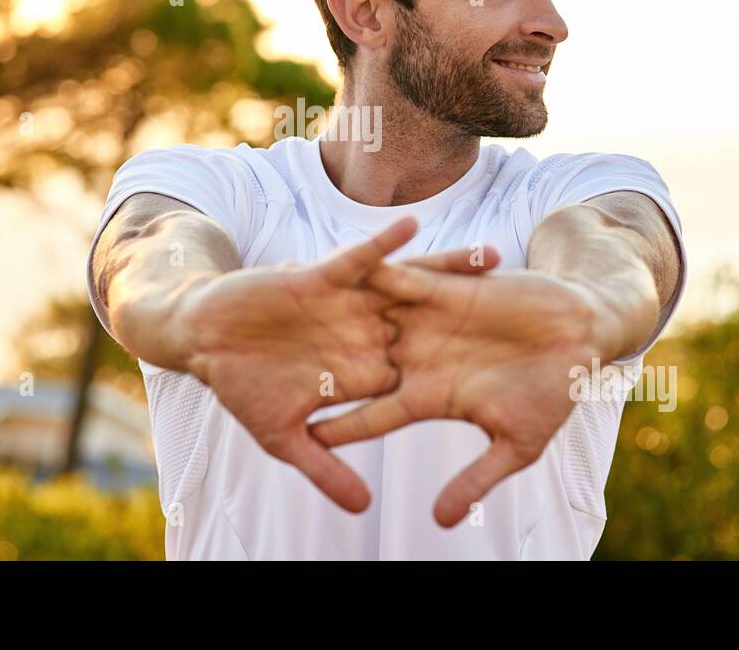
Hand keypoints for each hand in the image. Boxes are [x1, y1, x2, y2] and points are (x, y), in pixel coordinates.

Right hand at [175, 216, 496, 513]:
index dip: (468, 375)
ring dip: (450, 270)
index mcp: (363, 372)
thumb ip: (325, 467)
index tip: (518, 377)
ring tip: (497, 257)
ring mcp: (349, 305)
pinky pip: (363, 259)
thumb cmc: (241, 387)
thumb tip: (362, 511)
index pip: (423, 376)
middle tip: (533, 311)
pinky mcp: (323, 279)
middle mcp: (365, 334)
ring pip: (410, 286)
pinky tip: (415, 227)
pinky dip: (387, 244)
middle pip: (434, 323)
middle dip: (479, 317)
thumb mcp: (283, 437)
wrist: (205, 338)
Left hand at [308, 263, 597, 527]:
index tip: (300, 439)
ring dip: (331, 310)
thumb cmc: (553, 394)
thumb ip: (475, 478)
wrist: (581, 338)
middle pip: (356, 364)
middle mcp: (420, 358)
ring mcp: (429, 322)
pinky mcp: (445, 288)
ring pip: (368, 316)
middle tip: (268, 368)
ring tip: (285, 305)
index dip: (339, 427)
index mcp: (430, 397)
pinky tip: (335, 262)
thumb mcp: (515, 444)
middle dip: (316, 364)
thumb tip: (441, 522)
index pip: (372, 415)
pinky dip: (373, 267)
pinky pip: (401, 275)